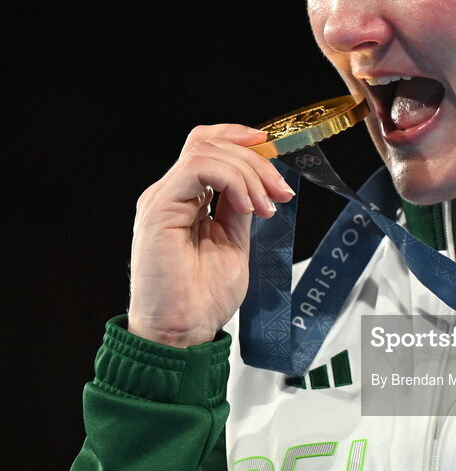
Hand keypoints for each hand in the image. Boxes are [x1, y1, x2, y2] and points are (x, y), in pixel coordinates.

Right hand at [127, 124, 293, 347]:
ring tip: (266, 206)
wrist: (182, 333)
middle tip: (281, 191)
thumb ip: (239, 208)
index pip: (206, 146)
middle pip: (210, 143)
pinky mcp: (158, 208)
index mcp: (185, 200)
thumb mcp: (233, 242)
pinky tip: (248, 207)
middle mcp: (170, 194)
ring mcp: (162, 199)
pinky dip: (232, 180)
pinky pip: (198, 168)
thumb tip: (259, 184)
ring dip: (248, 173)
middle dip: (255, 160)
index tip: (274, 152)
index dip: (239, 138)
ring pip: (206, 150)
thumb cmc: (202, 299)